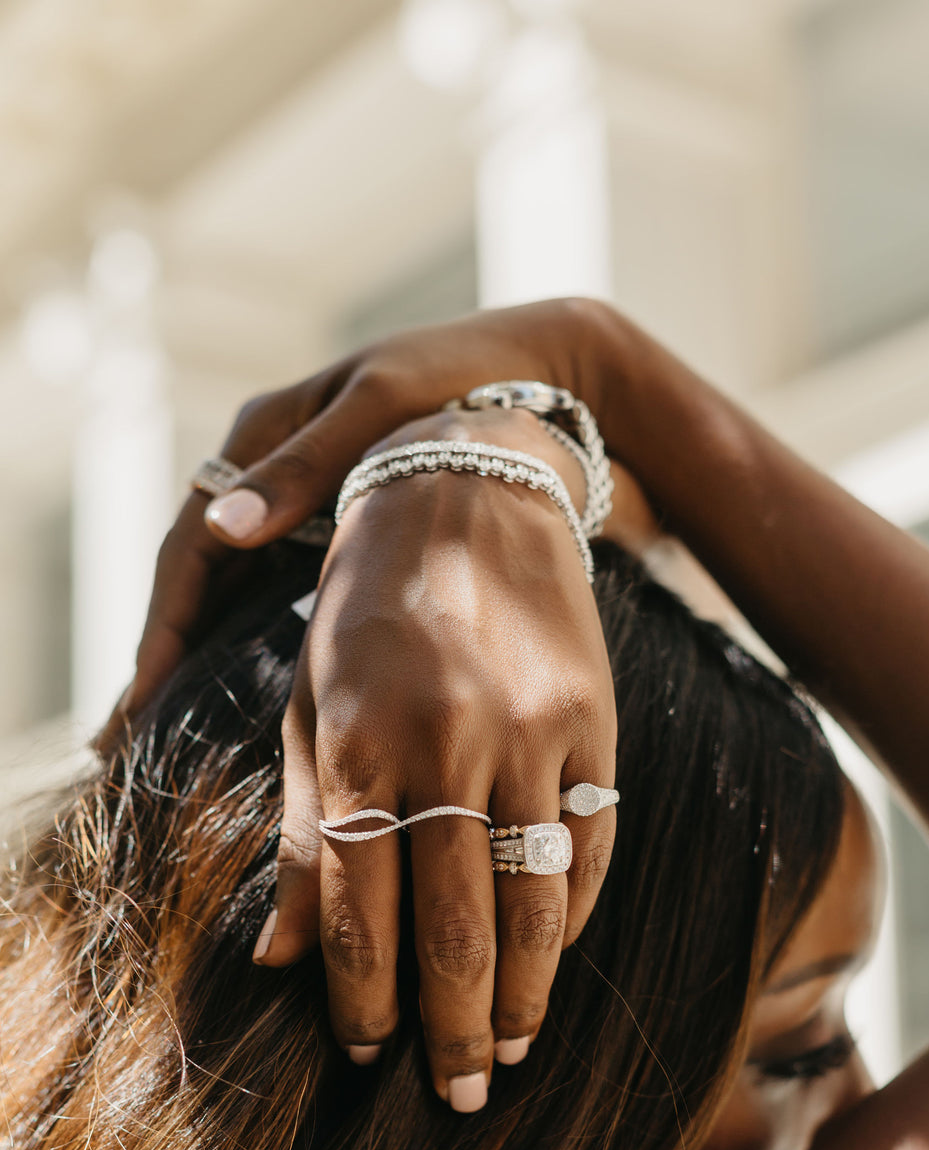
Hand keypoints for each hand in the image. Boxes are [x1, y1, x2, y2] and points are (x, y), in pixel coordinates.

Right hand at [103, 299, 611, 742]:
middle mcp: (272, 473)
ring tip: (174, 738)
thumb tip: (223, 526)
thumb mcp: (380, 406)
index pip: (191, 545)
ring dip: (207, 663)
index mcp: (264, 434)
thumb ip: (306, 464)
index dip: (164, 626)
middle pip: (201, 580)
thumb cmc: (464, 379)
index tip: (144, 700)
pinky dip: (266, 651)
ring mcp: (308, 506)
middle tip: (131, 740)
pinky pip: (287, 598)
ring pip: (238, 596)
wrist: (546, 381)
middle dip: (167, 659)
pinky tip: (261, 706)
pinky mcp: (349, 535)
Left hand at [265, 408, 616, 1107]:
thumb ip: (302, 833)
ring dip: (525, 995)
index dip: (362, 996)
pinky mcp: (596, 719)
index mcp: (359, 740)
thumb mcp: (307, 705)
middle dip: (454, 1029)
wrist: (470, 490)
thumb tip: (280, 960)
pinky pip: (594, 843)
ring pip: (536, 900)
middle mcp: (450, 741)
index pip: (362, 908)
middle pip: (457, 926)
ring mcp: (533, 731)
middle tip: (456, 1096)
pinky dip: (574, 916)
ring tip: (511, 1053)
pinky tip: (553, 961)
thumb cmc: (367, 608)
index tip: (368, 1053)